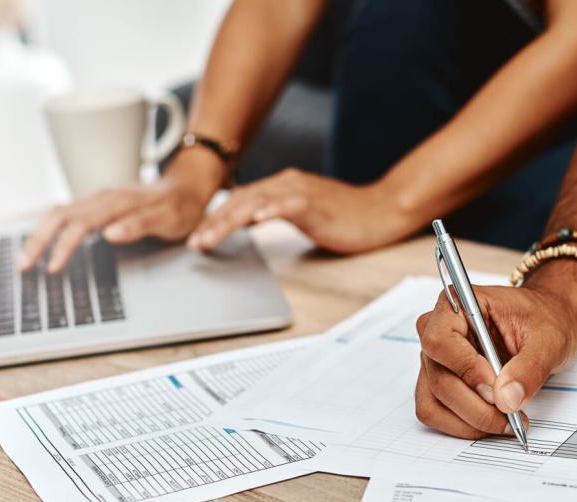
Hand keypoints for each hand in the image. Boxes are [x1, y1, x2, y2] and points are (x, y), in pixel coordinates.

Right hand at [19, 149, 224, 272]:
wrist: (187, 188)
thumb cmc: (180, 206)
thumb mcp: (169, 218)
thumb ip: (139, 225)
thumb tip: (109, 233)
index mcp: (117, 201)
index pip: (80, 223)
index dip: (63, 246)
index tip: (52, 267)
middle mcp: (103, 197)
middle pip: (59, 215)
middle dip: (38, 240)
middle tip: (23, 266)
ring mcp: (98, 200)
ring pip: (59, 213)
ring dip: (39, 236)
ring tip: (25, 260)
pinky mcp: (97, 206)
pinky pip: (67, 215)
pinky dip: (50, 230)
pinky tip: (43, 244)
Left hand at [186, 168, 410, 253]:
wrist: (382, 211)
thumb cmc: (345, 217)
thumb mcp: (302, 214)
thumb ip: (276, 212)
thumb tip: (250, 221)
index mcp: (281, 187)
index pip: (239, 201)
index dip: (214, 219)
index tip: (197, 237)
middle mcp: (286, 184)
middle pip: (240, 201)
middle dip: (213, 222)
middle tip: (194, 242)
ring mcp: (300, 192)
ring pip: (256, 203)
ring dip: (229, 221)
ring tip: (210, 238)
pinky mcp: (315, 203)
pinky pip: (288, 204)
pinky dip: (270, 210)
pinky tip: (256, 220)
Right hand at [414, 276, 576, 438]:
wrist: (544, 325)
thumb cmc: (542, 320)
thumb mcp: (548, 338)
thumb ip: (530, 367)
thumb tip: (507, 399)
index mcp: (456, 305)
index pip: (441, 341)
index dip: (467, 370)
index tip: (497, 388)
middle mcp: (435, 331)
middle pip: (439, 379)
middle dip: (475, 406)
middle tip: (511, 415)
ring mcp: (434, 360)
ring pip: (434, 402)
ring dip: (469, 421)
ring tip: (506, 421)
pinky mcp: (437, 383)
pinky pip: (436, 413)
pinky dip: (463, 426)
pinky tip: (492, 422)